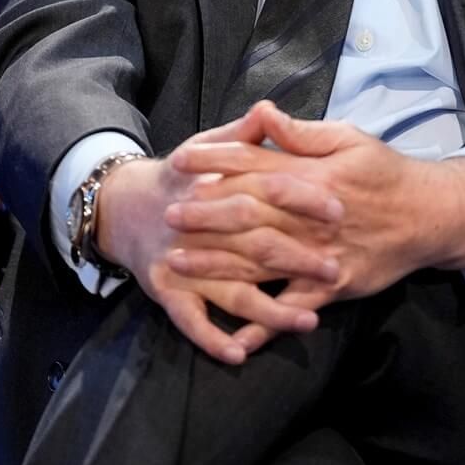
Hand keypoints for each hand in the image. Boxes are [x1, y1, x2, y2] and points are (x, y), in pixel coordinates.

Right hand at [94, 106, 344, 364]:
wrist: (125, 208)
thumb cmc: (180, 178)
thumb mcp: (206, 146)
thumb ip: (242, 136)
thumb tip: (268, 110)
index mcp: (216, 186)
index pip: (267, 188)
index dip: (303, 198)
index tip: (339, 208)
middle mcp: (201, 226)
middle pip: (255, 244)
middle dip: (298, 259)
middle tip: (336, 270)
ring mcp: (183, 263)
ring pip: (232, 291)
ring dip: (270, 311)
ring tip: (308, 322)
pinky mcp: (167, 291)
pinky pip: (191, 320)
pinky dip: (213, 338)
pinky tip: (241, 354)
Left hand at [167, 101, 464, 353]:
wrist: (429, 216)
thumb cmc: (385, 172)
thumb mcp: (348, 138)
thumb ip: (301, 132)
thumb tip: (262, 111)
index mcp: (311, 175)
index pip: (253, 164)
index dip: (214, 162)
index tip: (178, 160)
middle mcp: (309, 216)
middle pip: (248, 214)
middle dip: (204, 216)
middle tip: (166, 214)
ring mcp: (319, 254)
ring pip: (260, 261)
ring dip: (217, 264)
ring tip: (178, 264)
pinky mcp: (331, 287)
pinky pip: (292, 307)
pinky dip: (264, 323)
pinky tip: (232, 335)